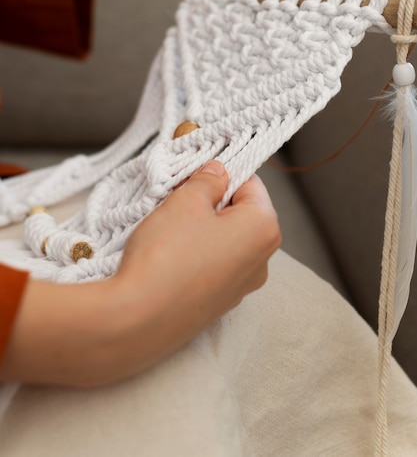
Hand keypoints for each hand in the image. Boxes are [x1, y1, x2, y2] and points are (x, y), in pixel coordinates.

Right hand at [0, 162, 279, 387]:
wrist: (138, 319)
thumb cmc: (168, 253)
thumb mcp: (186, 201)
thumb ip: (208, 179)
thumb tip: (218, 172)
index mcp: (264, 229)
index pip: (250, 183)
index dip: (221, 171)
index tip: (195, 170)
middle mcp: (262, 261)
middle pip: (239, 213)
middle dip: (210, 200)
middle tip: (176, 195)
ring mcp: (241, 287)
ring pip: (224, 240)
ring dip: (201, 226)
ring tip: (168, 225)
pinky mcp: (218, 305)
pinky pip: (213, 265)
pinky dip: (196, 253)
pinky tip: (169, 253)